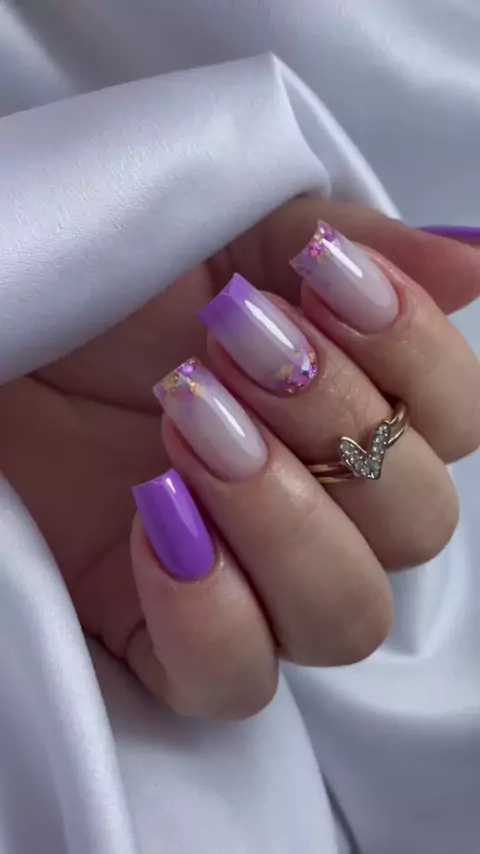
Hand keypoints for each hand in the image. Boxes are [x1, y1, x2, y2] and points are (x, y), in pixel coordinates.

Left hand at [1, 198, 478, 718]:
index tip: (322, 280)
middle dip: (332, 424)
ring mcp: (250, 582)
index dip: (415, 355)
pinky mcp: (166, 636)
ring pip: (347, 618)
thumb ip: (344, 247)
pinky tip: (160, 515)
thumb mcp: (228, 242)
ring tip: (192, 425)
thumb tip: (471, 258)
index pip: (456, 422)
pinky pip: (234, 680)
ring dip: (282, 516)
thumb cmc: (113, 288)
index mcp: (348, 412)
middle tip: (237, 348)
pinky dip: (212, 609)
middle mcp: (321, 508)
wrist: (9, 331)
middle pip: (417, 524)